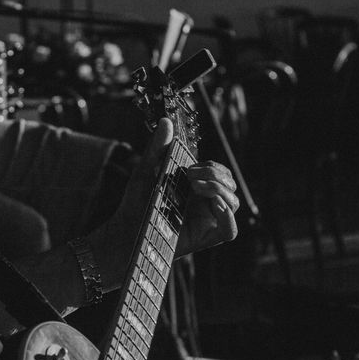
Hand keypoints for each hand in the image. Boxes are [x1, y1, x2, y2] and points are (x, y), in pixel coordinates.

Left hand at [113, 117, 238, 257]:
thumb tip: (166, 121)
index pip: (221, 173)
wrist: (125, 231)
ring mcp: (207, 222)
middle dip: (216, 175)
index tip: (190, 168)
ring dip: (220, 190)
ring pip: (234, 203)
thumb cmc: (135, 203)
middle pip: (231, 185)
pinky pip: (230, 230)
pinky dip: (227, 216)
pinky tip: (214, 204)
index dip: (213, 167)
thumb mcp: (146, 171)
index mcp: (197, 188)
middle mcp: (205, 204)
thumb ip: (157, 148)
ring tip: (195, 187)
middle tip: (190, 177)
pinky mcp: (206, 239)